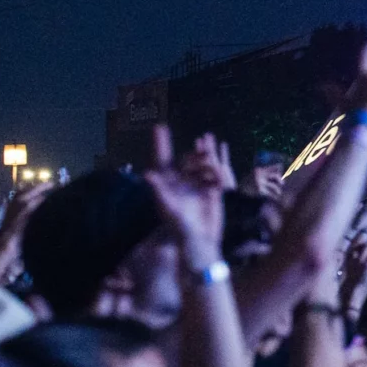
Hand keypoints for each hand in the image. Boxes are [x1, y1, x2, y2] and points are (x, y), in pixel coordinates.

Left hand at [139, 126, 225, 266]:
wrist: (200, 239)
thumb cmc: (179, 226)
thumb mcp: (167, 207)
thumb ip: (159, 190)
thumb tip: (147, 173)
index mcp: (167, 184)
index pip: (162, 160)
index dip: (160, 144)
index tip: (160, 126)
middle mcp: (181, 182)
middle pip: (185, 161)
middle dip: (192, 151)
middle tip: (201, 142)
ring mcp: (196, 186)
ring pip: (200, 165)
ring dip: (204, 153)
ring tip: (208, 140)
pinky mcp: (211, 191)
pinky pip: (214, 174)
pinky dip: (216, 165)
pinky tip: (219, 158)